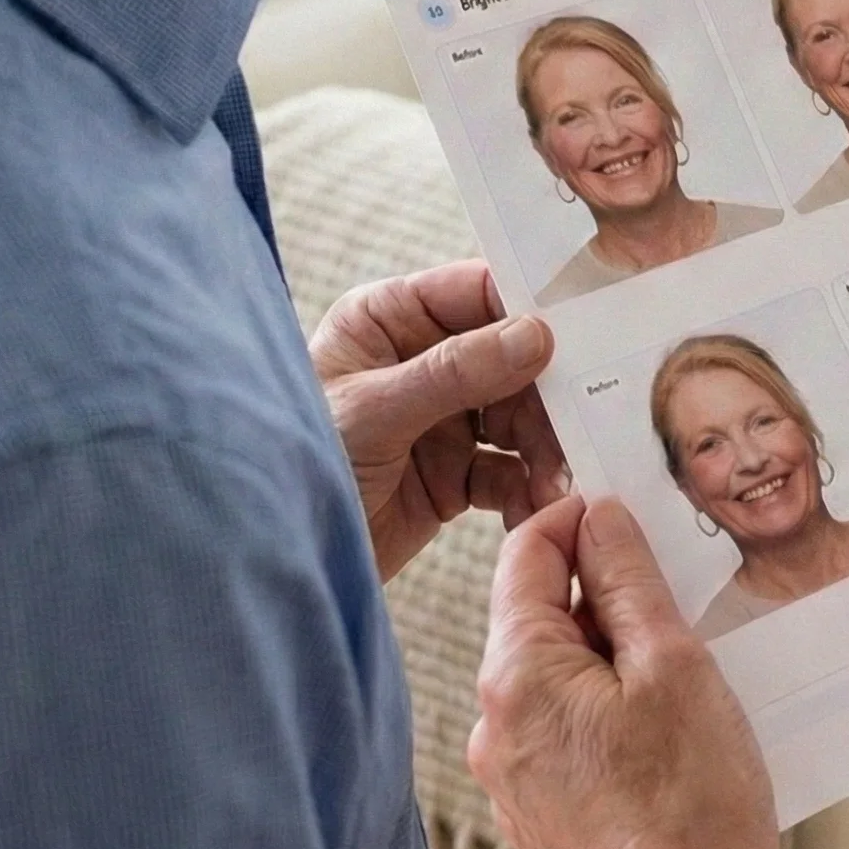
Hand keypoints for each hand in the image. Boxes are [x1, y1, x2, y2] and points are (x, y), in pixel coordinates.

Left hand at [311, 260, 569, 580]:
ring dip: (546, 448)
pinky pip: (509, 473)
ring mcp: (441, 420)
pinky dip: (528, 490)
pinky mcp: (452, 476)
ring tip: (558, 482)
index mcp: (389, 320)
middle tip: (582, 424)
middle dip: (549, 395)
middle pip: (513, 360)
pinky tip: (538, 508)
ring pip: (520, 419)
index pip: (478, 294)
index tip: (582, 334)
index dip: (531, 311)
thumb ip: (455, 372)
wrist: (266, 554)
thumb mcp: (372, 412)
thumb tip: (536, 335)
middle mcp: (421, 362)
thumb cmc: (291, 463)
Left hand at [470, 499, 838, 848]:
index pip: (524, 555)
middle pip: (536, 617)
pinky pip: (563, 735)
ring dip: (607, 658)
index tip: (621, 506)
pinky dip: (604, 714)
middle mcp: (494, 727)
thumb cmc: (692, 808)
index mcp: (517, 677)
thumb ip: (628, 582)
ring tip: (681, 674)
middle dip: (600, 594)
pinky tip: (663, 734)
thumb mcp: (673, 665)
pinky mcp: (539, 818)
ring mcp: (511, 780)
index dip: (574, 517)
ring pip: (553, 679)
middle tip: (673, 593)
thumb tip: (600, 518)